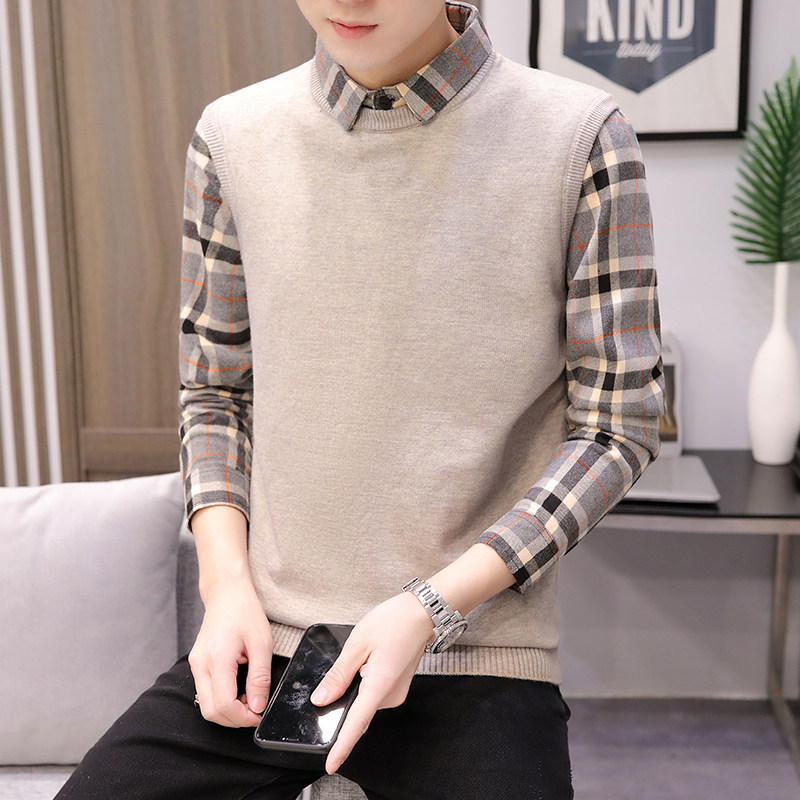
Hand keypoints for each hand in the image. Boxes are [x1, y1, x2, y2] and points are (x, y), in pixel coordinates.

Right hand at [189, 584, 272, 726]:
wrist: (227, 593)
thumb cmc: (245, 612)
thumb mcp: (262, 644)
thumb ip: (260, 678)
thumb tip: (258, 706)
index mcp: (217, 659)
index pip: (224, 705)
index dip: (243, 718)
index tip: (259, 715)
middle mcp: (200, 665)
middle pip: (211, 712)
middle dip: (234, 719)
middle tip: (256, 711)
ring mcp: (195, 665)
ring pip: (206, 704)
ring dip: (228, 710)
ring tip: (249, 698)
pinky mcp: (197, 664)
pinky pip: (206, 691)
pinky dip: (222, 699)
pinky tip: (239, 690)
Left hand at [310, 592, 433, 773]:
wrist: (422, 612)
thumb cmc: (394, 621)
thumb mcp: (357, 643)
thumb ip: (338, 674)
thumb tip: (322, 698)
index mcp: (380, 684)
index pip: (357, 723)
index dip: (342, 747)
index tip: (331, 765)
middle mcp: (391, 695)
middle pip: (358, 709)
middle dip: (346, 694)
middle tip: (355, 659)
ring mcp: (396, 692)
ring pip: (365, 699)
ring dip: (357, 685)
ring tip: (367, 652)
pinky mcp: (397, 687)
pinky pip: (374, 693)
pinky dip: (365, 682)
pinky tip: (370, 659)